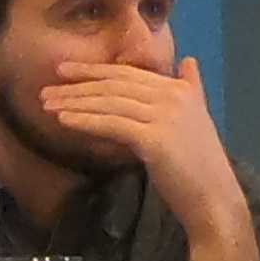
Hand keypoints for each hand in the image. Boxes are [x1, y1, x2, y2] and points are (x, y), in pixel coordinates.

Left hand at [41, 58, 246, 231]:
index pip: (128, 73)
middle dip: (77, 85)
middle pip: (114, 85)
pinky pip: (111, 124)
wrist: (213, 199)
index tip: (64, 70)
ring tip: (46, 105)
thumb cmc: (199, 166)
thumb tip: (188, 61)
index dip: (93, 70)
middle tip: (45, 88)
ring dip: (74, 102)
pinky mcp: (154, 138)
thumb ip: (192, 87)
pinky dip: (85, 120)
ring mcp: (165, 115)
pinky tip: (63, 120)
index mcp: (180, 88)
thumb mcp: (197, 118)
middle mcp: (173, 95)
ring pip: (109, 103)